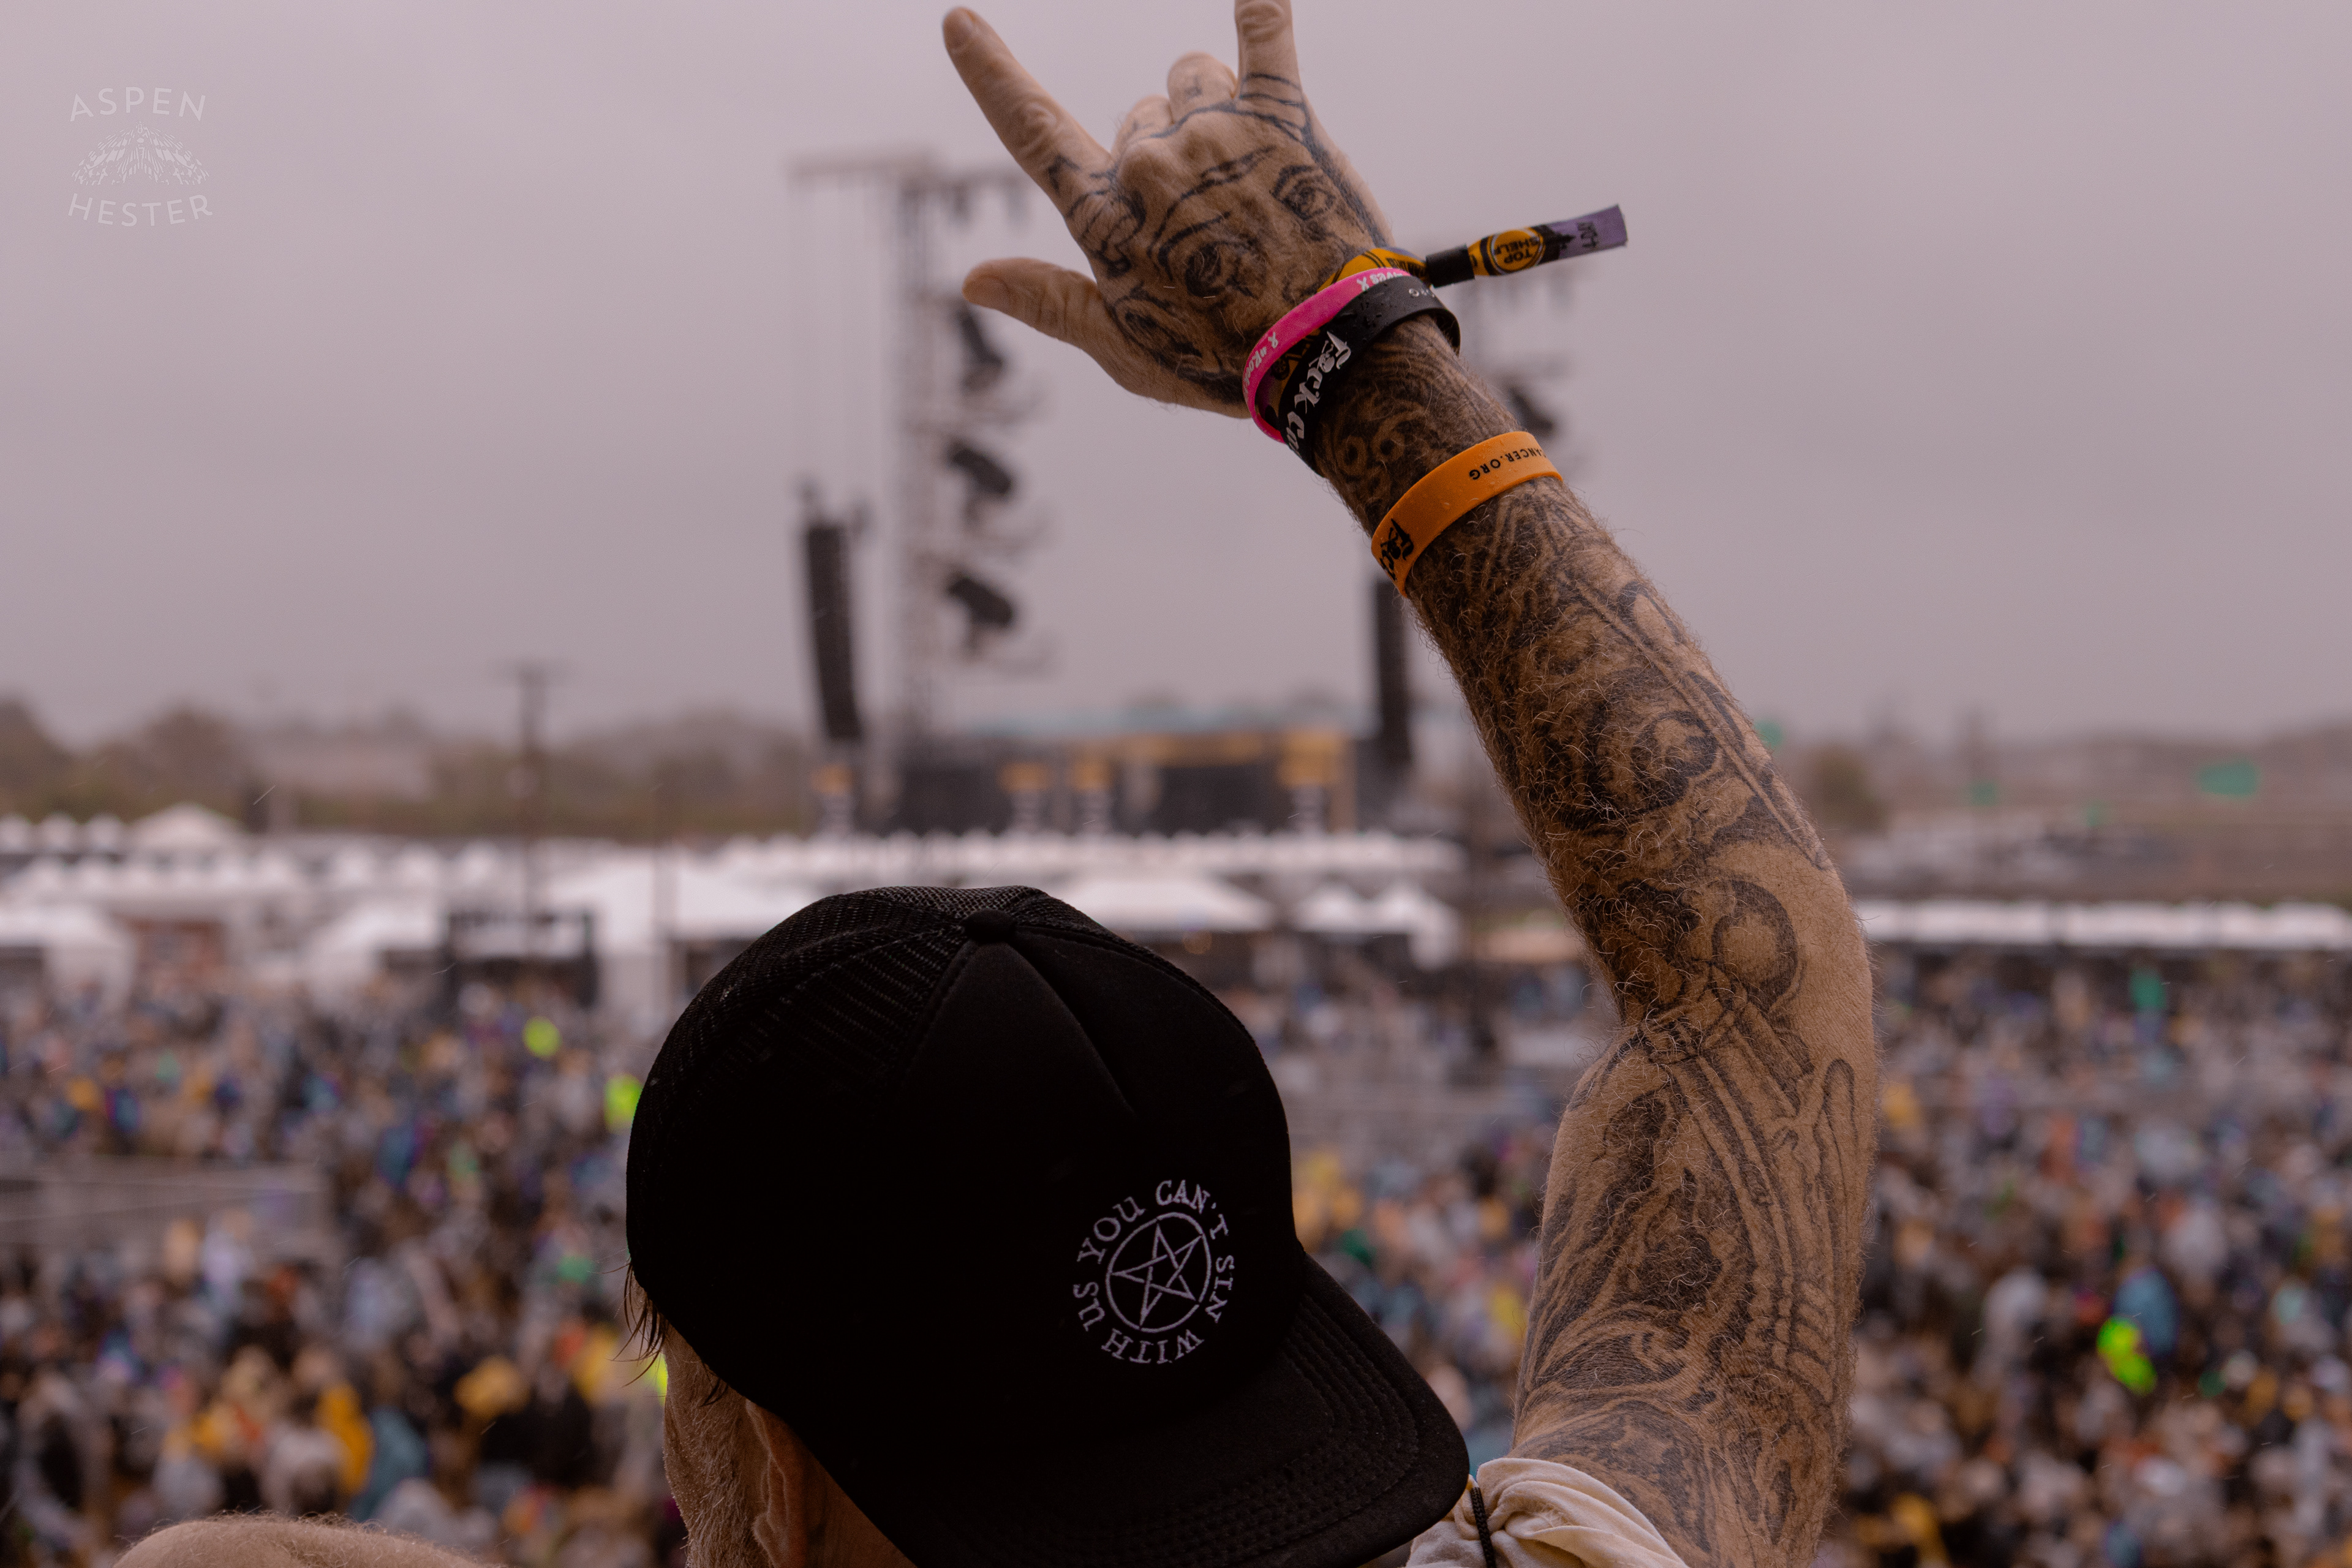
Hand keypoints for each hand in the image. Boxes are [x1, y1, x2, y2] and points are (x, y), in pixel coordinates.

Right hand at [943, 1, 1391, 415]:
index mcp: (1104, 216)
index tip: (961, 24)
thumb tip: (972, 279)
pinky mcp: (1282, 116)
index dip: (992, 74)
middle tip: (1208, 224)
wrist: (1326, 352)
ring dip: (1209, 108)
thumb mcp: (1124, 349)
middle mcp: (1149, 161)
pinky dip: (1260, 13)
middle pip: (1136, 117)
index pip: (1031, 130)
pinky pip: (1264, 37)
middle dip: (1160, 153)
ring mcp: (1214, 130)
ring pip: (1191, 79)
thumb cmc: (1222, 360)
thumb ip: (1049, 301)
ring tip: (1247, 176)